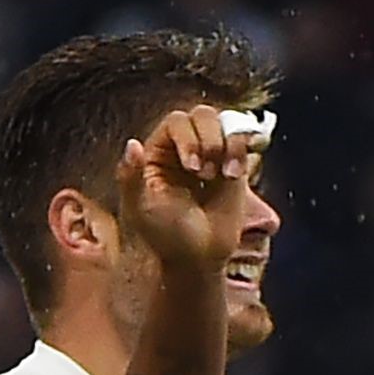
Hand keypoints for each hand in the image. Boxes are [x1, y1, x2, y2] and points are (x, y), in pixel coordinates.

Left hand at [111, 103, 253, 286]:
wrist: (197, 259)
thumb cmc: (164, 236)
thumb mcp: (140, 209)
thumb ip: (130, 177)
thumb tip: (133, 143)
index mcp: (158, 151)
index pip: (176, 122)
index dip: (187, 138)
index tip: (192, 168)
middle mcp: (185, 146)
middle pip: (203, 116)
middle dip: (209, 139)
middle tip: (205, 173)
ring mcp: (211, 154)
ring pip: (226, 123)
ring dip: (229, 145)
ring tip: (225, 175)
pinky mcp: (234, 165)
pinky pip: (243, 141)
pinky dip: (243, 151)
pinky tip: (234, 174)